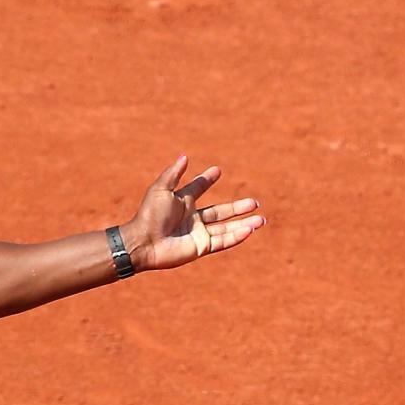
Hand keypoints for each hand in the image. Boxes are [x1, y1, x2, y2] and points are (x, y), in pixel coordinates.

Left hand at [121, 155, 264, 272]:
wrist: (143, 241)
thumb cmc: (149, 215)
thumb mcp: (161, 189)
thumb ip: (173, 173)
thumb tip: (185, 157)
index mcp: (182, 202)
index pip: (198, 188)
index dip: (207, 180)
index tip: (217, 171)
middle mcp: (192, 218)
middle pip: (221, 212)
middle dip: (238, 207)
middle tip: (254, 202)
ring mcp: (198, 233)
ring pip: (226, 228)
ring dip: (244, 223)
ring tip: (261, 219)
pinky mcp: (201, 247)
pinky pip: (223, 241)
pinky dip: (237, 236)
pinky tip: (250, 230)